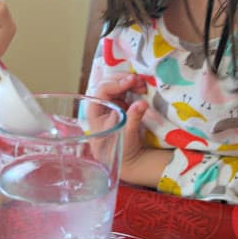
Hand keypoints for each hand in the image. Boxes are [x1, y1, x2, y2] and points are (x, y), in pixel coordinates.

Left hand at [94, 73, 172, 187]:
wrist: (125, 157)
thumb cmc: (118, 148)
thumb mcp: (126, 134)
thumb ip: (133, 118)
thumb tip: (142, 103)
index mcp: (94, 110)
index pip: (103, 90)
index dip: (117, 83)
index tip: (131, 80)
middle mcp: (101, 104)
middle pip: (110, 84)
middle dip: (125, 80)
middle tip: (140, 81)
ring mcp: (110, 103)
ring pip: (118, 85)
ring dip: (131, 82)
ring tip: (143, 85)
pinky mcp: (120, 104)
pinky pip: (125, 91)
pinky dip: (134, 87)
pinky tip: (142, 89)